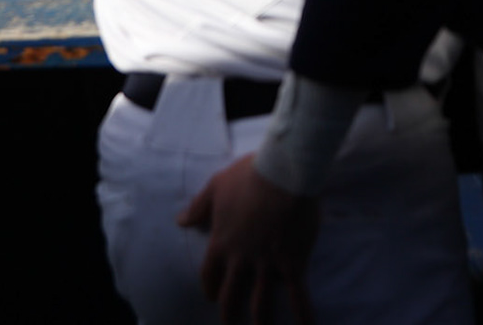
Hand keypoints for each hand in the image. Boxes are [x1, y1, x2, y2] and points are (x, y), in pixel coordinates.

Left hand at [178, 154, 320, 323]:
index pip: (209, 273)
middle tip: (229, 322)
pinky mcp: (291, 263)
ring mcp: (266, 264)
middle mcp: (241, 259)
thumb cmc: (249, 175)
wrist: (284, 173)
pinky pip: (297, 294)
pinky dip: (302, 313)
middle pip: (229, 294)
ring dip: (260, 320)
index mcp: (222, 242)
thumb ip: (198, 206)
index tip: (210, 295)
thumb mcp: (216, 186)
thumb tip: (180, 221)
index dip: (209, 286)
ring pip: (260, 302)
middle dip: (228, 311)